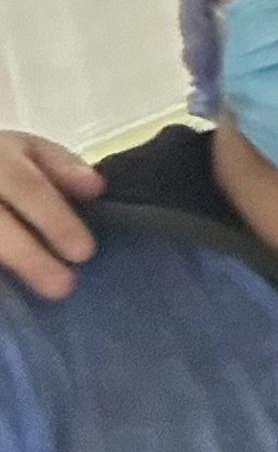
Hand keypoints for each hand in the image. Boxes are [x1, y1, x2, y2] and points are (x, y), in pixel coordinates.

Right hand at [0, 134, 101, 301]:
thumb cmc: (2, 164)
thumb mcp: (30, 152)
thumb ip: (62, 168)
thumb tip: (95, 189)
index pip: (27, 187)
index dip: (54, 220)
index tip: (83, 253)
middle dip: (28, 256)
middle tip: (62, 287)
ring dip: (6, 270)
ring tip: (35, 297)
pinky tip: (9, 299)